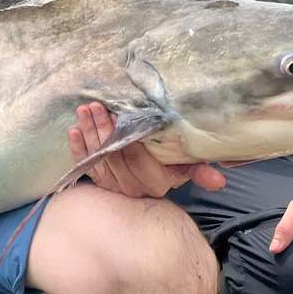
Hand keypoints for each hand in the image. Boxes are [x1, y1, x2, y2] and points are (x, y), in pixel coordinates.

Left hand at [68, 103, 225, 197]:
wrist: (151, 187)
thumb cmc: (171, 169)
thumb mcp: (185, 168)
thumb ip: (199, 171)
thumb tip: (220, 180)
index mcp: (154, 183)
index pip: (135, 157)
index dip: (124, 136)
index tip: (116, 113)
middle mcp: (132, 187)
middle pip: (113, 155)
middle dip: (102, 129)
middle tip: (94, 106)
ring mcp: (113, 186)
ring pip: (98, 158)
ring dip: (89, 133)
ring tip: (83, 111)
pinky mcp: (100, 183)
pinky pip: (86, 165)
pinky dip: (78, 149)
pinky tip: (72, 131)